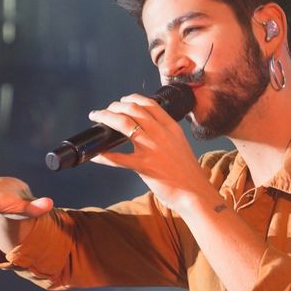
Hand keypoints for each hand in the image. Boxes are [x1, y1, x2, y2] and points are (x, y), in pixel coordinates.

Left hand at [87, 95, 216, 212]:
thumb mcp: (180, 144)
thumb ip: (166, 134)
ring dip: (106, 117)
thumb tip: (149, 128)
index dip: (132, 99)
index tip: (122, 101)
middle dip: (115, 106)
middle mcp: (161, 134)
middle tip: (106, 110)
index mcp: (171, 127)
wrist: (195, 192)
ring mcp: (152, 149)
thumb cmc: (187, 172)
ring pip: (123, 124)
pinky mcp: (144, 166)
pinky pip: (118, 158)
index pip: (149, 104)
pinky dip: (103, 155)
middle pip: (133, 109)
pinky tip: (95, 154)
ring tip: (97, 117)